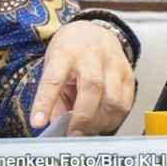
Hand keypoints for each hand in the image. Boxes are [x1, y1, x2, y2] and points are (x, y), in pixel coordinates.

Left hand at [29, 20, 134, 135]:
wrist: (94, 32)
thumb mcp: (52, 65)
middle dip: (82, 116)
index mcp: (65, 53)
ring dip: (99, 121)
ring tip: (88, 130)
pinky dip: (113, 119)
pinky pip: (125, 104)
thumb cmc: (70, 51)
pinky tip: (102, 122)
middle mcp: (90, 56)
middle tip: (73, 133)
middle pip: (92, 87)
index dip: (45, 102)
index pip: (53, 78)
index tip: (38, 121)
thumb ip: (53, 96)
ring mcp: (113, 64)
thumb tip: (52, 124)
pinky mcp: (128, 75)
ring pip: (113, 98)